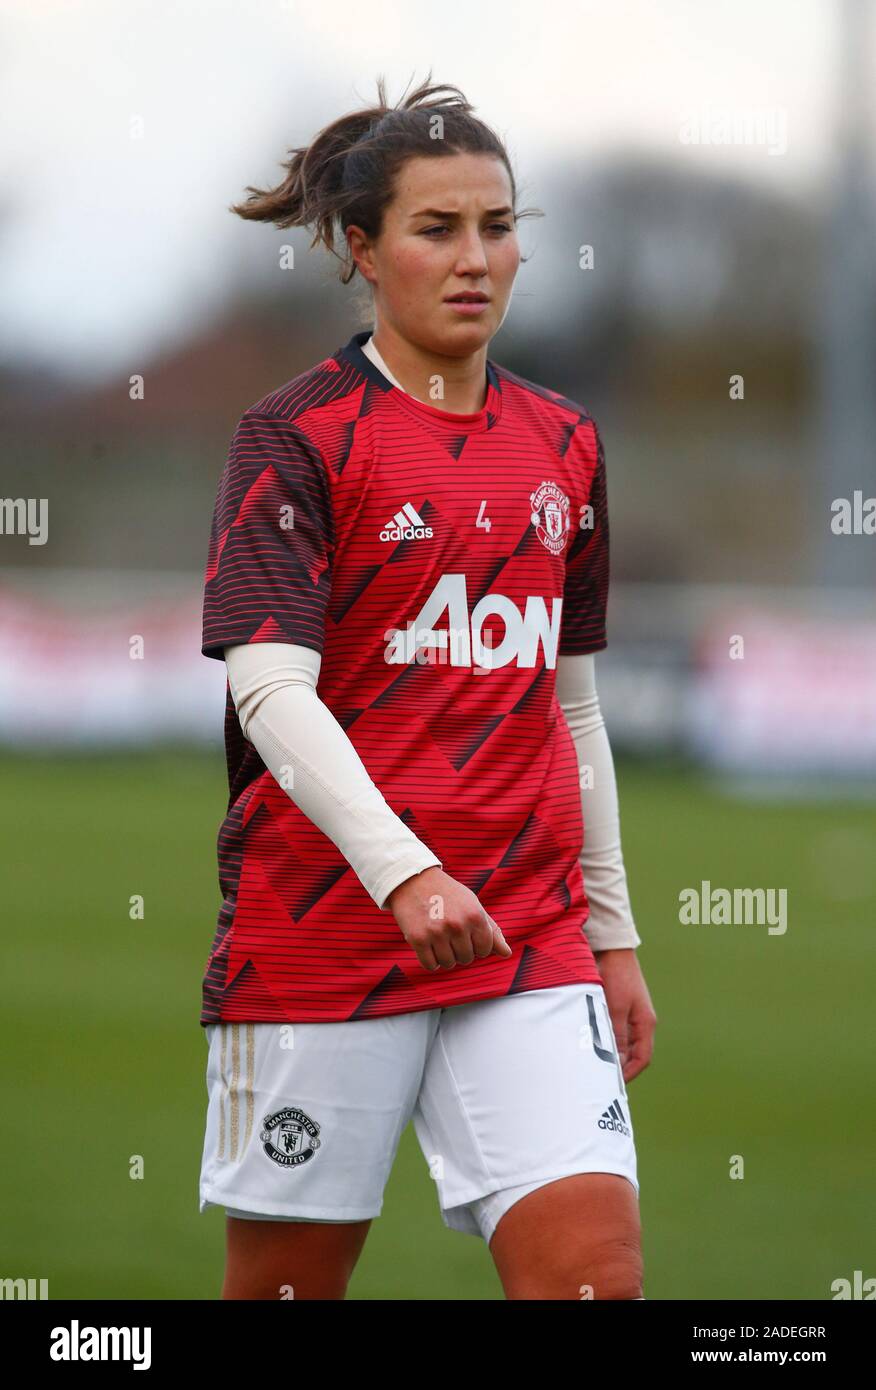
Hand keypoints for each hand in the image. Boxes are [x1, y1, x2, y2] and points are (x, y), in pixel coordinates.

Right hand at [387, 866, 511, 971]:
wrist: (413, 880)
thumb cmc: (448, 894)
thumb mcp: (473, 905)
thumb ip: (492, 930)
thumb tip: (506, 954)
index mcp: (475, 915)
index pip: (484, 950)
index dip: (476, 944)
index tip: (466, 932)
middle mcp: (457, 925)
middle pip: (466, 959)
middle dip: (459, 949)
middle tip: (448, 931)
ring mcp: (437, 933)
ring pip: (448, 964)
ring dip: (444, 956)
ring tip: (437, 937)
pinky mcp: (417, 939)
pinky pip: (430, 966)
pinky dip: (430, 960)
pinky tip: (427, 944)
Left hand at [592, 948, 656, 1083]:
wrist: (611, 948)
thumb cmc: (616, 976)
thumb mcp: (615, 1007)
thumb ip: (617, 1034)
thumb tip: (617, 1062)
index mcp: (645, 1023)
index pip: (642, 1058)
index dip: (629, 1074)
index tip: (612, 1084)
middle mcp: (640, 1022)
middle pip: (632, 1054)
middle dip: (618, 1067)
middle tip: (599, 1078)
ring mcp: (630, 1015)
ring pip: (622, 1043)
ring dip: (610, 1053)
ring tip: (592, 1064)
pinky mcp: (618, 1008)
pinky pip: (614, 1031)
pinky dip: (605, 1040)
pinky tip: (590, 1043)